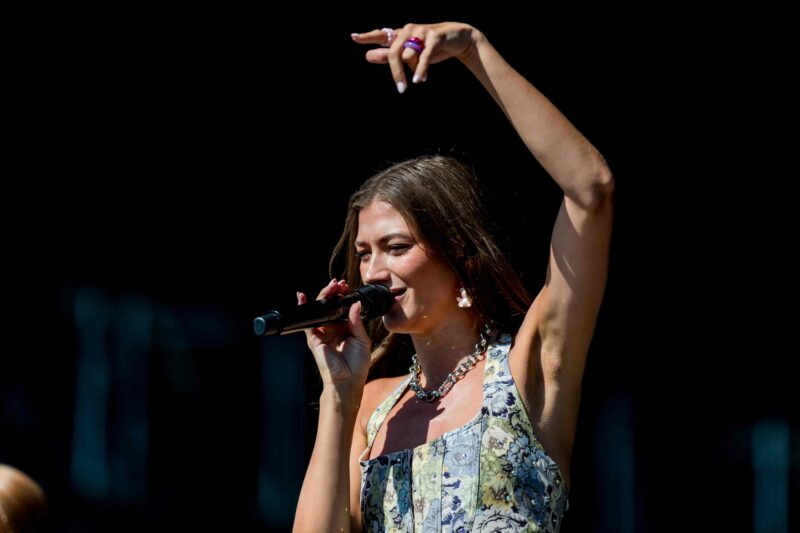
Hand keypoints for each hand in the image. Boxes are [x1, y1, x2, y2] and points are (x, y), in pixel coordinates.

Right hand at [298, 278, 371, 390]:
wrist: (348, 381)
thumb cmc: (357, 364)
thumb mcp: (362, 339)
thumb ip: (356, 321)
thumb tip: (354, 304)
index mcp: (346, 328)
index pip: (342, 307)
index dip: (344, 296)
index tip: (346, 287)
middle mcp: (333, 329)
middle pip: (331, 306)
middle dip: (334, 293)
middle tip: (339, 284)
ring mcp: (323, 333)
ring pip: (320, 310)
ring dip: (323, 296)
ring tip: (331, 286)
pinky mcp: (314, 338)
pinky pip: (307, 322)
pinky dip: (304, 309)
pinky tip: (302, 297)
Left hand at [351, 22, 478, 91]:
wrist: (458, 39)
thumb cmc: (431, 48)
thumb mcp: (409, 54)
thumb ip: (389, 56)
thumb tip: (368, 56)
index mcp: (401, 34)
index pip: (382, 35)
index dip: (368, 37)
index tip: (354, 38)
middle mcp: (409, 30)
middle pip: (395, 52)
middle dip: (397, 72)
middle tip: (401, 89)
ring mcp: (422, 31)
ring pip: (410, 54)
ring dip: (415, 70)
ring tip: (420, 79)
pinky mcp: (435, 36)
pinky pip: (425, 55)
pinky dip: (422, 68)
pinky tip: (420, 79)